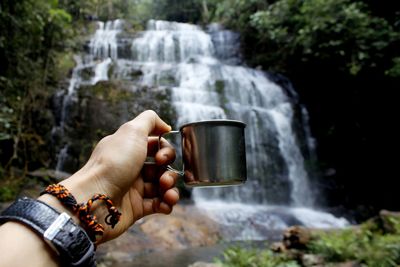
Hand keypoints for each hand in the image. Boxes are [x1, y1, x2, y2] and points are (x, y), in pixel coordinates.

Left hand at [39, 110, 179, 243]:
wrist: (94, 200)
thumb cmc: (112, 165)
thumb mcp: (131, 131)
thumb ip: (149, 120)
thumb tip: (165, 125)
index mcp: (129, 149)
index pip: (156, 146)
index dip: (165, 150)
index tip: (161, 158)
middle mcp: (131, 167)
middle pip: (161, 167)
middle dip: (169, 172)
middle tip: (164, 179)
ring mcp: (134, 188)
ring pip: (162, 186)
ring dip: (171, 189)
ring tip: (167, 194)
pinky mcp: (136, 208)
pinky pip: (158, 205)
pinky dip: (166, 204)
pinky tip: (166, 204)